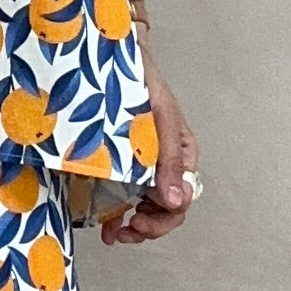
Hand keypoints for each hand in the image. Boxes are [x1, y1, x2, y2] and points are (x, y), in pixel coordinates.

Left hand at [100, 45, 197, 245]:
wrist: (107, 58)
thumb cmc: (140, 79)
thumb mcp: (159, 115)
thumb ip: (168, 157)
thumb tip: (177, 200)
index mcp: (181, 153)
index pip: (183, 196)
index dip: (164, 216)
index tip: (140, 217)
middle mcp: (164, 164)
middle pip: (167, 209)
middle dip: (150, 225)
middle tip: (129, 229)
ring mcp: (142, 167)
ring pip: (147, 209)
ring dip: (134, 227)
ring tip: (115, 233)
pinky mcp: (119, 166)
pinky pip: (123, 197)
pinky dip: (117, 216)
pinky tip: (107, 225)